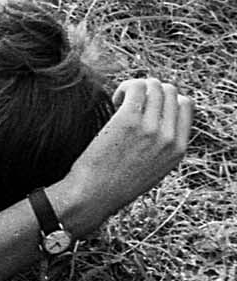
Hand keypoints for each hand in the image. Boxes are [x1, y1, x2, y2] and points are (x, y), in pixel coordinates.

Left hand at [58, 77, 192, 226]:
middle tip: (130, 105)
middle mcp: (169, 138)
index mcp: (179, 149)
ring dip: (136, 88)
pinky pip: (136, 88)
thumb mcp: (153, 169)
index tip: (147, 108)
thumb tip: (160, 120)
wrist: (94, 195)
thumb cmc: (115, 183)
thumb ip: (163, 146)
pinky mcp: (128, 121)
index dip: (165, 99)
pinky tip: (114, 101)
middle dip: (149, 91)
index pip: (185, 105)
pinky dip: (125, 88)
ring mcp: (151, 128)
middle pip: (169, 91)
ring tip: (121, 103)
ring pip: (154, 85)